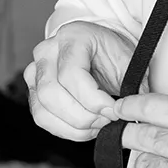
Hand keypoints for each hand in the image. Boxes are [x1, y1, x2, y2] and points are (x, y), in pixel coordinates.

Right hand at [25, 21, 138, 140]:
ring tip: (98, 124)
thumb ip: (132, 86)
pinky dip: (66, 130)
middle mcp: (46, 52)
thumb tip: (133, 114)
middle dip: (82, 116)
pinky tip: (86, 128)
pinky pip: (42, 119)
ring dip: (73, 126)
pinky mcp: (33, 92)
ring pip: (42, 110)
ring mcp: (35, 72)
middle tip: (106, 120)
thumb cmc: (113, 55)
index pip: (71, 74)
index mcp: (72, 37)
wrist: (102, 52)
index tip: (113, 111)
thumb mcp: (129, 63)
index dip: (93, 100)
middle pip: (51, 93)